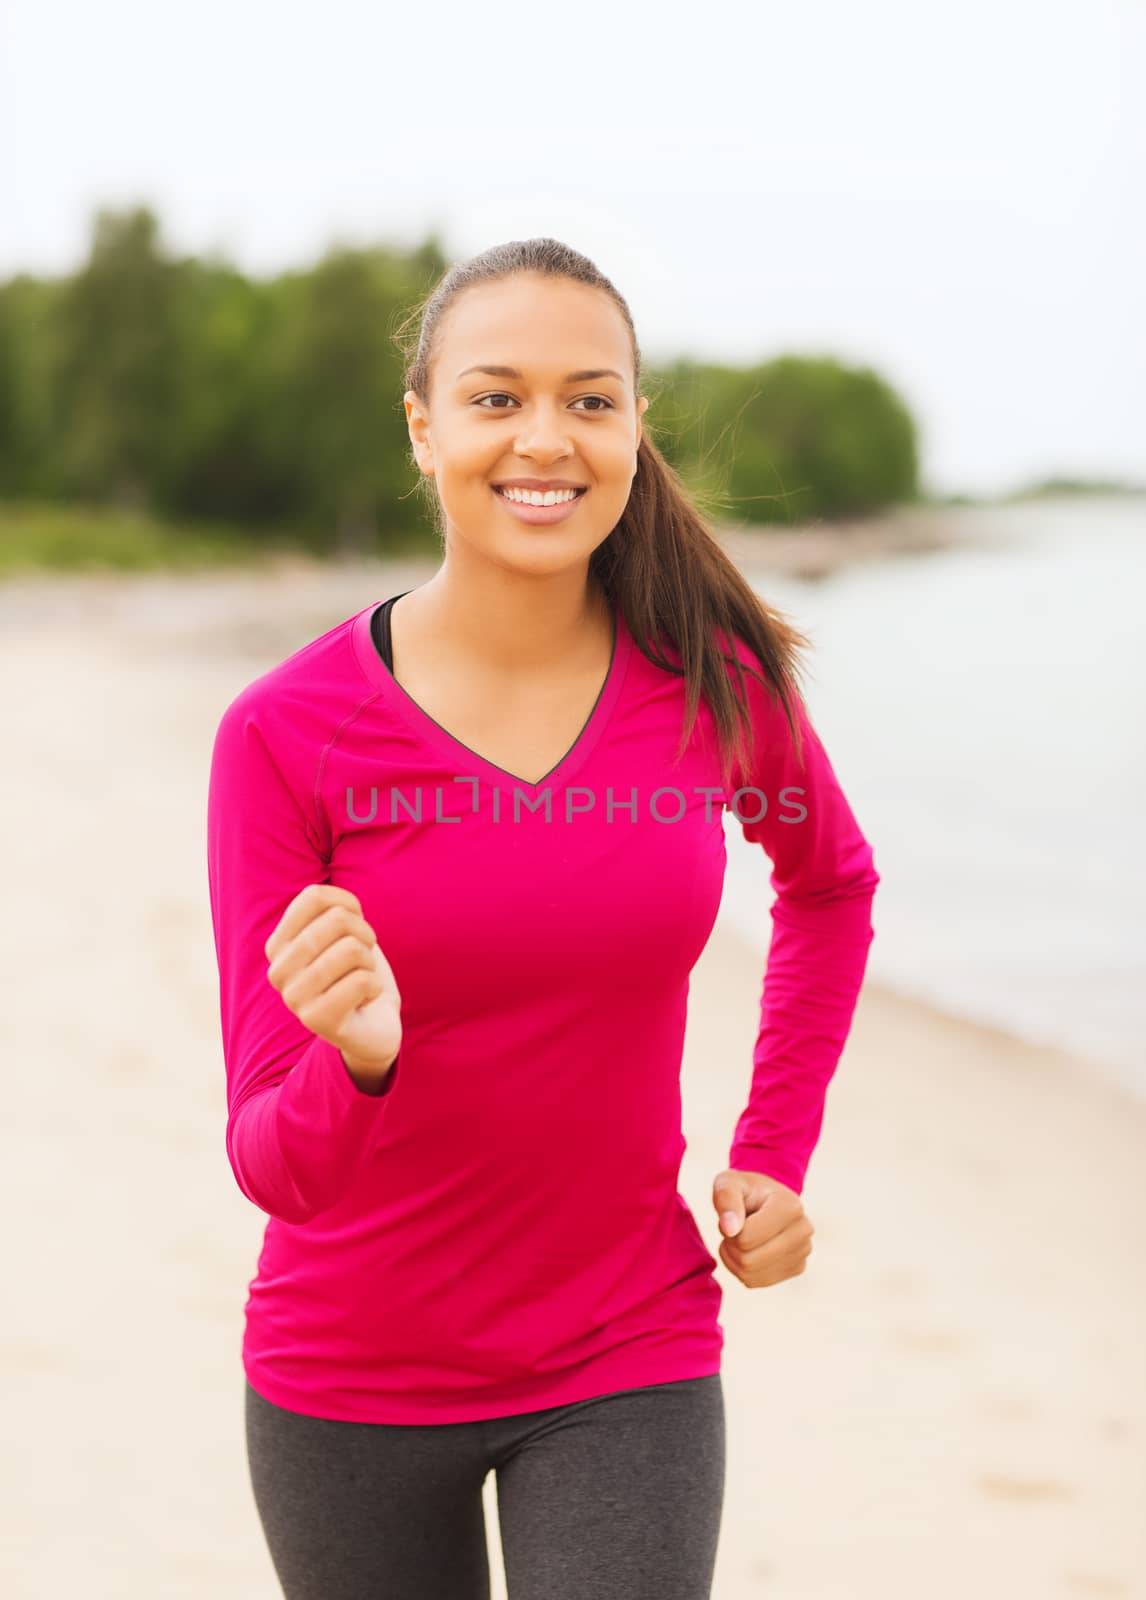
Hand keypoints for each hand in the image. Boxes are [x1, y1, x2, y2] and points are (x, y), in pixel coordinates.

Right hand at [265, 884, 401, 1077]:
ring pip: (351, 949)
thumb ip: (333, 911)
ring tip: (361, 978)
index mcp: (277, 945)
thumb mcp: (342, 935)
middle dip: (365, 933)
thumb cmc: (355, 973)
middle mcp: (277, 971)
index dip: (347, 902)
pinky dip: (374, 986)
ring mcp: (294, 998)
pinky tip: (363, 1000)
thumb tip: (336, 903)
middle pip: (338, 920)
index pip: (313, 896)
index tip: (356, 921)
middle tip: (363, 956)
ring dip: (369, 962)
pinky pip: (362, 981)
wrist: (370, 1027)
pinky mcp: (317, 1020)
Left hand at [712, 1169, 813, 1287]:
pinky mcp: (797, 1268)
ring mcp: (803, 1252)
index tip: (735, 1214)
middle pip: (748, 1260)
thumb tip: (730, 1230)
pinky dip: (741, 1270)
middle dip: (731, 1245)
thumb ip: (726, 1200)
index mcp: (790, 1205)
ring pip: (750, 1274)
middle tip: (734, 1227)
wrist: (765, 1199)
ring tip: (741, 1237)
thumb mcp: (728, 1183)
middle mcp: (803, 1230)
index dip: (729, 1228)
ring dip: (734, 1257)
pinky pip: (755, 1282)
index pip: (746, 1237)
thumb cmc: (744, 1190)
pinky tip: (747, 1250)